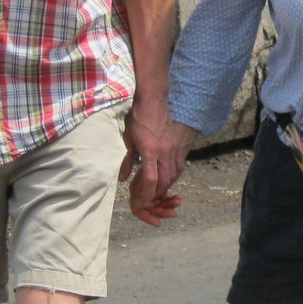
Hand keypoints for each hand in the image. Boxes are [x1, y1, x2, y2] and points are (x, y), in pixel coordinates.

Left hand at [121, 100, 190, 225]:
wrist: (153, 101)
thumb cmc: (137, 118)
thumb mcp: (128, 139)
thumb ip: (127, 161)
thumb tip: (123, 179)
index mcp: (150, 151)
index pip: (150, 178)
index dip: (147, 193)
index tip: (142, 202)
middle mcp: (164, 152)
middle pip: (165, 180)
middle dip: (157, 193)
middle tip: (150, 200)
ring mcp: (173, 149)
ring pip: (174, 175)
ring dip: (166, 186)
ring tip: (158, 191)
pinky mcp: (178, 146)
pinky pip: (179, 166)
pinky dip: (174, 176)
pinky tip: (168, 179)